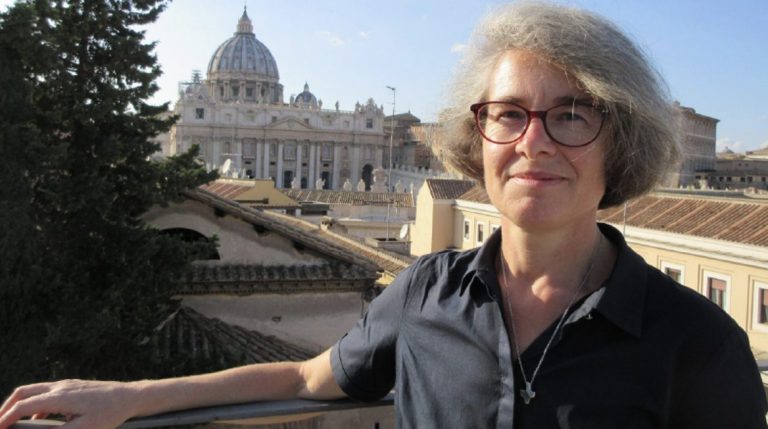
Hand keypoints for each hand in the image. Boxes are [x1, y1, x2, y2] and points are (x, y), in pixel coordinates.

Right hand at [0, 380, 137, 428]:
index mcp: (59, 397)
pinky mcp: (73, 386)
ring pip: (34, 390)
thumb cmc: (110, 413)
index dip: (5, 418)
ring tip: (12, 423)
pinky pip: (46, 393)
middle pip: (23, 393)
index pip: (23, 406)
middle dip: (6, 408)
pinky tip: (37, 421)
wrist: (131, 396)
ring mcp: (66, 384)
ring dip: (19, 405)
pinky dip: (35, 405)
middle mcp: (60, 387)